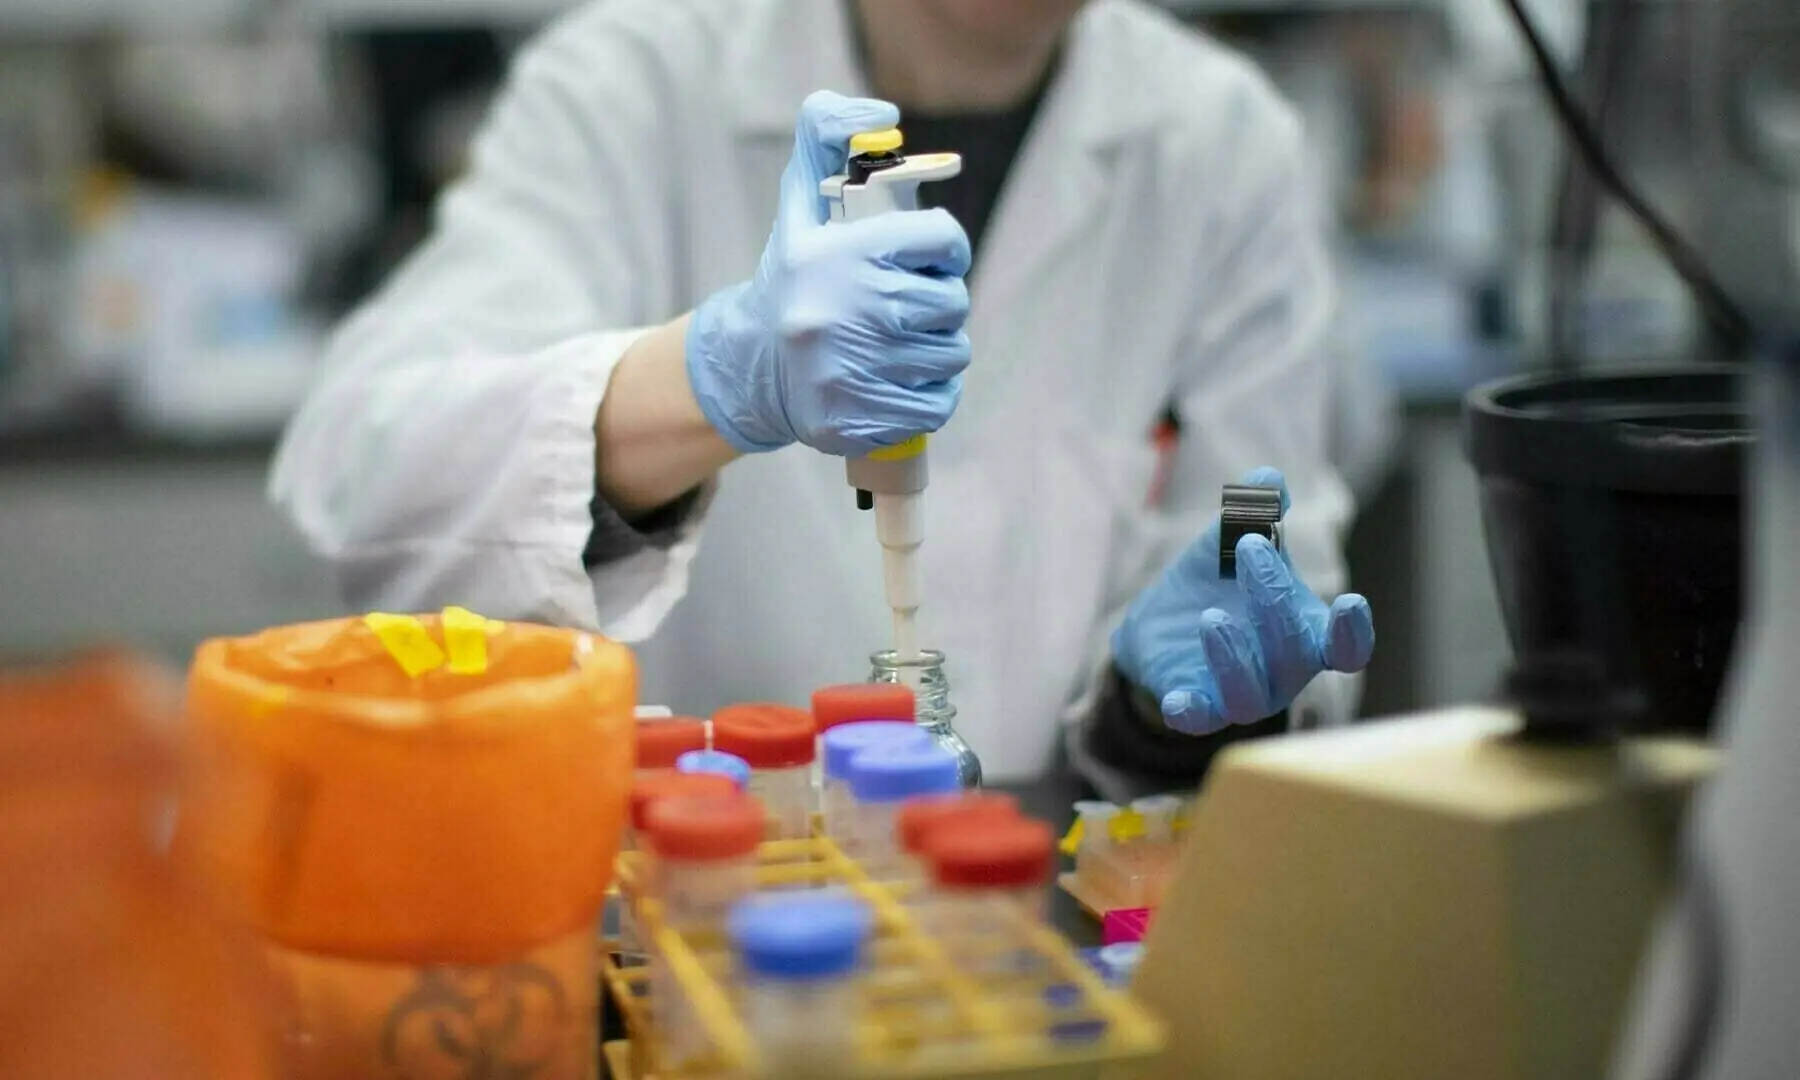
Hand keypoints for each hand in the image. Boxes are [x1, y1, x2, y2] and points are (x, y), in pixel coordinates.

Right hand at [685, 90, 972, 455]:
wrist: (751, 366)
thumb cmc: (792, 280)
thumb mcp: (799, 205)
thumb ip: (823, 138)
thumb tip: (880, 109)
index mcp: (837, 254)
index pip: (940, 237)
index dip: (947, 248)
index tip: (935, 259)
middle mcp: (842, 311)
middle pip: (951, 302)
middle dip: (941, 304)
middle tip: (912, 308)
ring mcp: (849, 370)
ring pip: (951, 355)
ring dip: (941, 351)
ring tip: (907, 345)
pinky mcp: (856, 418)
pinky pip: (938, 405)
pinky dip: (934, 395)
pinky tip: (908, 382)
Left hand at [1112, 467, 1375, 735]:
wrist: (1162, 626)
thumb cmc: (1218, 583)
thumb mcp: (1232, 542)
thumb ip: (1254, 515)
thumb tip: (1268, 479)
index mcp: (1307, 633)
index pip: (1346, 647)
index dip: (1353, 632)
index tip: (1350, 601)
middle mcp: (1282, 672)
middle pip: (1295, 653)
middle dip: (1275, 599)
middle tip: (1250, 545)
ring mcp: (1240, 695)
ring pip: (1251, 698)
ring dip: (1236, 657)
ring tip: (1212, 617)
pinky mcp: (1195, 706)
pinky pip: (1196, 720)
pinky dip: (1189, 710)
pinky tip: (1177, 697)